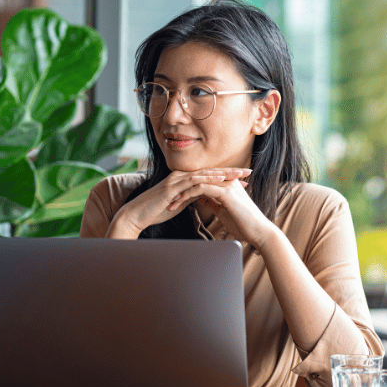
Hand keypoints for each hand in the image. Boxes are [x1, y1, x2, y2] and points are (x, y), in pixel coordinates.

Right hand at [107, 168, 250, 238]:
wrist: (137, 215)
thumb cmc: (157, 211)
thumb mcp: (180, 203)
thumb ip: (192, 197)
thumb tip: (205, 197)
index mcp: (185, 179)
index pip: (210, 175)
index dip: (228, 176)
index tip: (244, 178)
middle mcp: (182, 175)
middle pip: (211, 171)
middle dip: (231, 171)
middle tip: (249, 172)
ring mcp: (177, 179)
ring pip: (205, 173)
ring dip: (224, 173)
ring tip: (240, 174)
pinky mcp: (173, 186)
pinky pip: (194, 180)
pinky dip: (208, 179)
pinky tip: (221, 179)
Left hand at [166, 172, 276, 249]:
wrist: (259, 232)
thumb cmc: (244, 224)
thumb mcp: (224, 211)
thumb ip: (213, 202)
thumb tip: (202, 200)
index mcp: (226, 184)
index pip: (201, 182)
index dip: (186, 189)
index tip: (173, 198)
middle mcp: (226, 181)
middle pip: (197, 180)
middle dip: (180, 189)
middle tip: (166, 198)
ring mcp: (226, 185)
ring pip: (197, 182)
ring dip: (181, 192)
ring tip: (169, 202)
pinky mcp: (225, 192)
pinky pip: (201, 189)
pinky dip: (188, 195)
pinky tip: (179, 202)